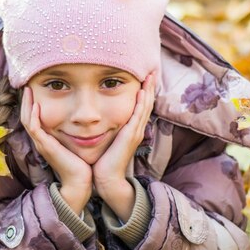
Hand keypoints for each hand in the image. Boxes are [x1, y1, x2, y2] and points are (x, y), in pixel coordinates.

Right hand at [21, 87, 91, 213]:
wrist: (81, 182)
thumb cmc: (82, 163)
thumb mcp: (76, 143)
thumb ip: (75, 132)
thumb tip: (84, 119)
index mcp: (47, 139)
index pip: (33, 118)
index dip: (32, 103)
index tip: (36, 88)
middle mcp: (41, 141)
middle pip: (26, 116)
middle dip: (26, 100)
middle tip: (27, 85)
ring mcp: (42, 144)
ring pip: (27, 120)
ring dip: (27, 104)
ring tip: (28, 90)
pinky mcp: (46, 147)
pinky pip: (35, 129)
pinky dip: (34, 116)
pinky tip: (36, 105)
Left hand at [92, 73, 155, 220]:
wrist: (106, 179)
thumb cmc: (103, 161)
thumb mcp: (107, 140)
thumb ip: (107, 129)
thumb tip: (98, 118)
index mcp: (131, 130)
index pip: (140, 106)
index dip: (144, 92)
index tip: (143, 77)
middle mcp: (136, 130)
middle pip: (147, 104)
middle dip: (149, 87)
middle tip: (151, 71)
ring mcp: (135, 133)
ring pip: (145, 107)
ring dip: (148, 91)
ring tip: (150, 76)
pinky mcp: (130, 137)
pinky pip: (138, 116)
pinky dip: (141, 103)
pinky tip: (142, 92)